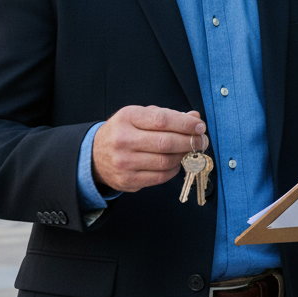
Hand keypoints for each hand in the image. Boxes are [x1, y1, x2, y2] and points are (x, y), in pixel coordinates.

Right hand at [92, 106, 206, 192]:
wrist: (95, 155)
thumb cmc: (125, 131)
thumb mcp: (141, 116)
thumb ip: (168, 115)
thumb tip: (195, 118)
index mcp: (127, 117)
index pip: (162, 120)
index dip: (185, 123)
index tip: (200, 126)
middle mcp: (123, 140)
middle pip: (166, 142)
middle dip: (190, 142)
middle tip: (202, 141)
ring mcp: (124, 162)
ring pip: (165, 161)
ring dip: (184, 157)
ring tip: (190, 151)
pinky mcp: (128, 181)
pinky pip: (160, 177)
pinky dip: (173, 170)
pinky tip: (175, 162)